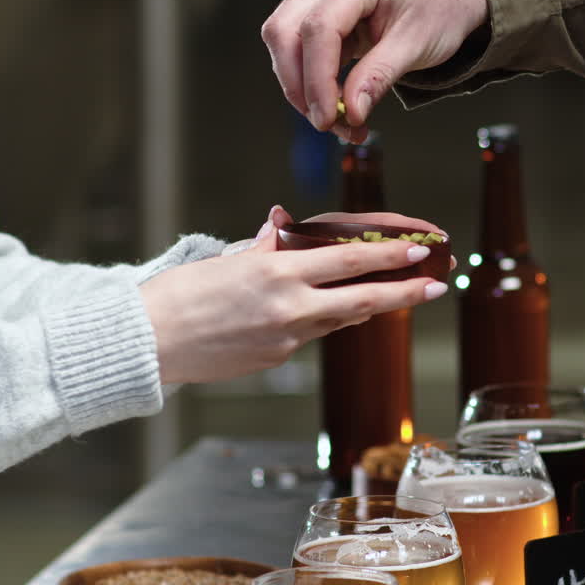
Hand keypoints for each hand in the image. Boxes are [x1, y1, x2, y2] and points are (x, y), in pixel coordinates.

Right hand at [141, 207, 448, 383]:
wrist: (148, 343)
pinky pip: (310, 335)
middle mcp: (289, 308)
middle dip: (404, 292)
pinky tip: (331, 313)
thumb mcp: (225, 261)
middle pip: (362, 300)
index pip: (347, 261)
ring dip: (370, 308)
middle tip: (435, 284)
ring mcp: (285, 339)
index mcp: (277, 274)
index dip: (388, 256)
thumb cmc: (179, 295)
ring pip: (339, 320)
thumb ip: (263, 247)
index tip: (418, 249)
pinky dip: (323, 321)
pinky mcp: (275, 359)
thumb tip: (281, 224)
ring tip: (397, 297)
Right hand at [261, 0, 486, 142]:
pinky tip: (337, 103)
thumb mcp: (418, 44)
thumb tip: (350, 112)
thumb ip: (379, 76)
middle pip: (285, 31)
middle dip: (298, 84)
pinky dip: (312, 80)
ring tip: (337, 119)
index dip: (317, 78)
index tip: (327, 117)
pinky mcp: (320, 11)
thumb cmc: (440, 6)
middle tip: (325, 122)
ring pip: (284, 41)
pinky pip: (299, 48)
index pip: (318, 27)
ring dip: (301, 86)